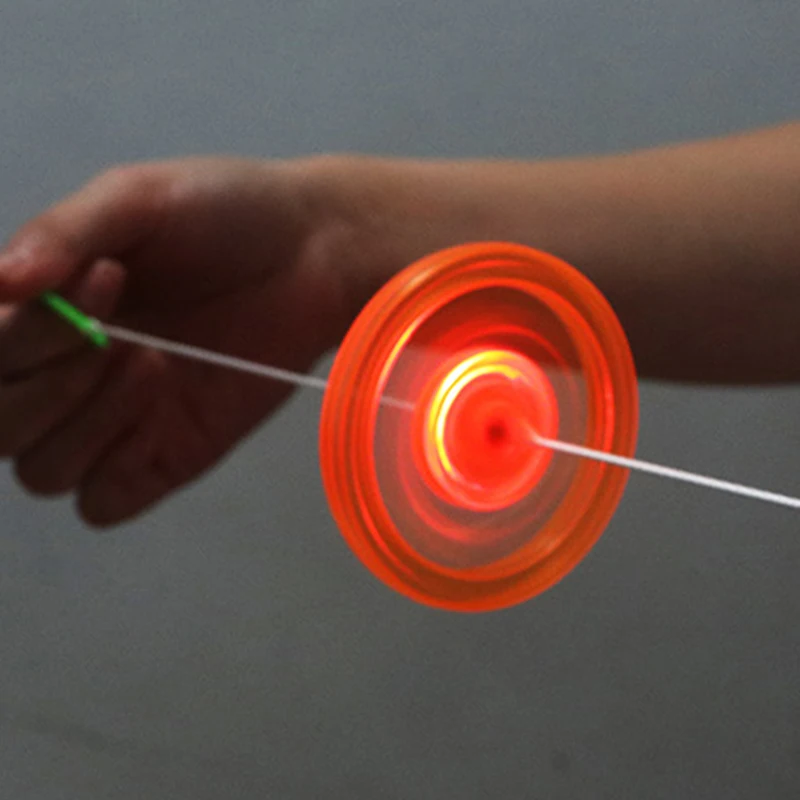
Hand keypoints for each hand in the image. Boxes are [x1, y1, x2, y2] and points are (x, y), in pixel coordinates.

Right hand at [0, 157, 351, 525]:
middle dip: (48, 383)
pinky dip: (114, 472)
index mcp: (44, 312)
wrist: (314, 253)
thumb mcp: (139, 199)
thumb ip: (63, 233)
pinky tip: (161, 415)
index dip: (25, 335)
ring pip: (43, 471)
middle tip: (125, 332)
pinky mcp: (167, 457)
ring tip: (157, 363)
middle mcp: (66, 374)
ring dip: (86, 422)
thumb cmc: (226, 214)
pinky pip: (104, 502)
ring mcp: (117, 423)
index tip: (108, 279)